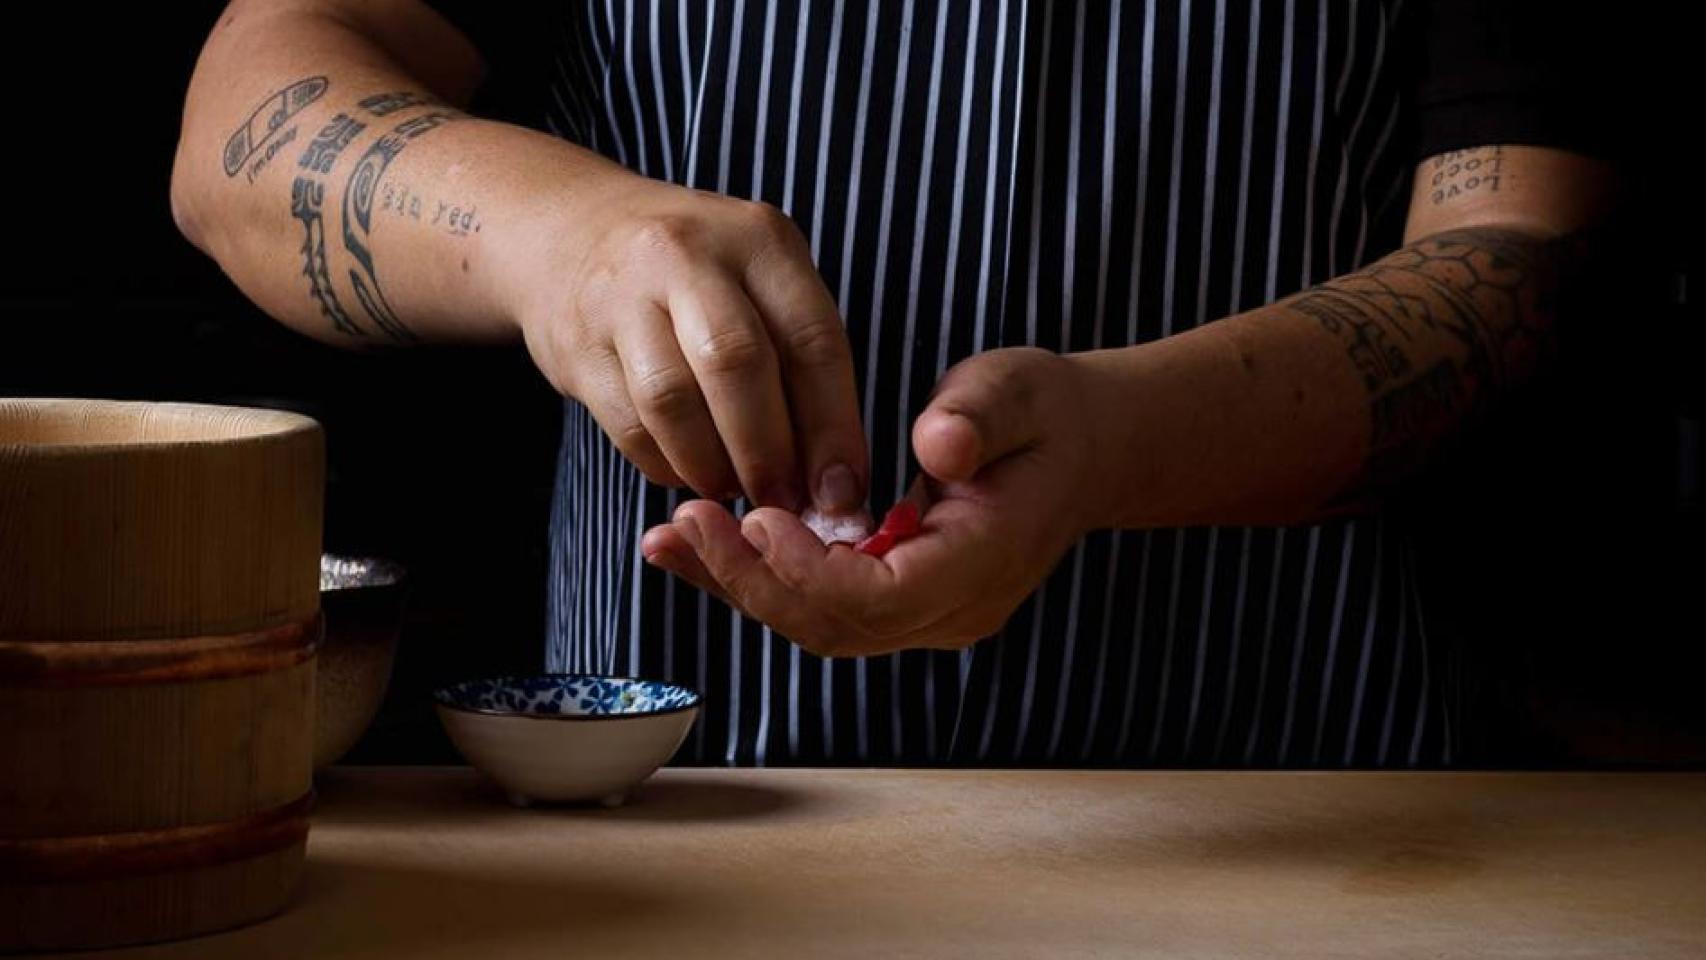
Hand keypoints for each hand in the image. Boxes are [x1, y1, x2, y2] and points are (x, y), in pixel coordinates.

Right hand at [510, 172, 867, 510]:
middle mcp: (689, 256)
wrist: (572, 235)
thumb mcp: (760, 280)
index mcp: (759, 240)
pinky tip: (688, 471)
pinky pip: (628, 425)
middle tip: (781, 500)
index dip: (833, 427)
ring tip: (732, 487)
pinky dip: (666, 465)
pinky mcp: (578, 345)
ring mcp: (623, 297)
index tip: (842, 490)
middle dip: (767, 450)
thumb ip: (800, 361)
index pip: (812, 339)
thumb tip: (834, 480)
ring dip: (712, 465)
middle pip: (737, 364)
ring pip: (673, 400)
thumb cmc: (697, 274)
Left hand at [642, 348, 1108, 655]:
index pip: (881, 598)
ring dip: (741, 584)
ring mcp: (924, 615)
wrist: (1079, 451)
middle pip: (834, 625)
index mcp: (981, 564)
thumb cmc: (1044, 416)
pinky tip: (699, 545)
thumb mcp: (1018, 392)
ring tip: (668, 538)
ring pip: (817, 624)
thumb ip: (978, 418)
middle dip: (751, 581)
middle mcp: (950, 610)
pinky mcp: (896, 602)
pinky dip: (759, 576)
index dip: (810, 572)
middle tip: (684, 524)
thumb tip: (938, 446)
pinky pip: (819, 604)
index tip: (758, 518)